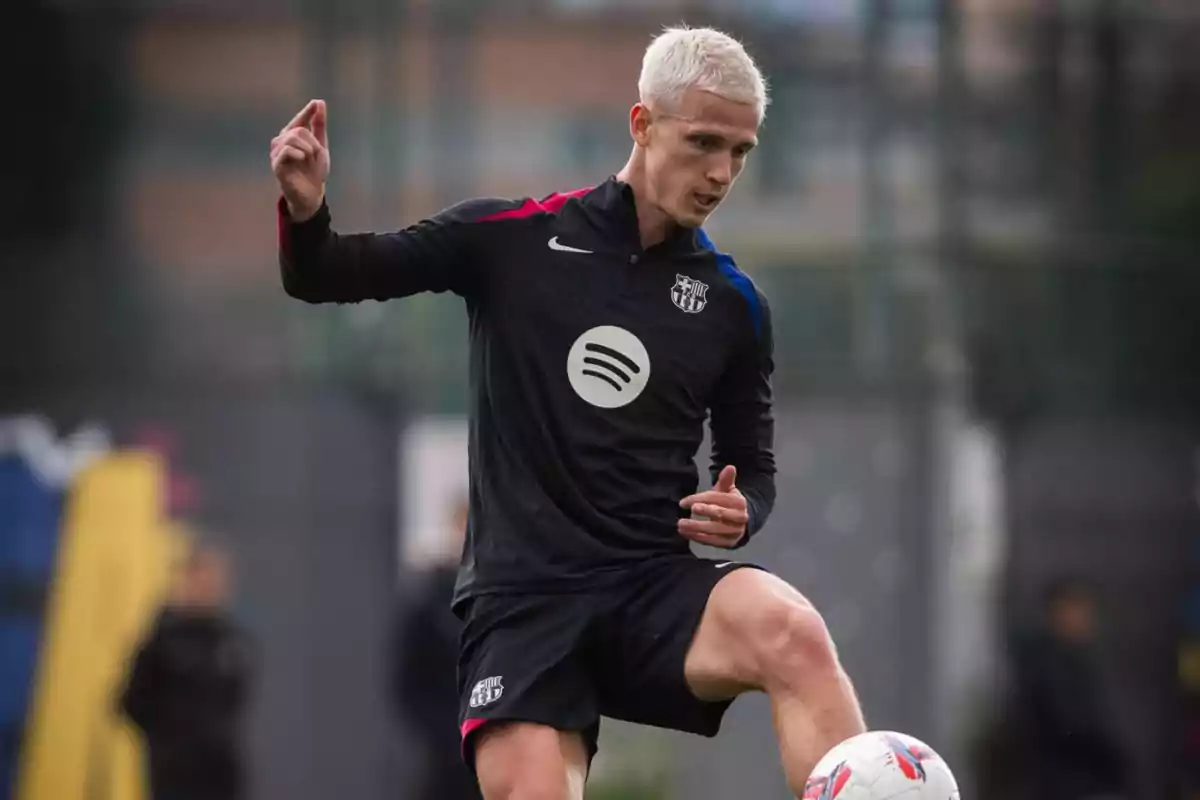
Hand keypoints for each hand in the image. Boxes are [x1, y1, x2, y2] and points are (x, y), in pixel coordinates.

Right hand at [270, 99, 330, 221]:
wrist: (313, 194)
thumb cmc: (314, 171)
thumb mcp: (320, 146)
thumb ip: (318, 125)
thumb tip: (319, 102)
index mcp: (291, 137)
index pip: (298, 120)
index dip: (307, 112)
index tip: (317, 103)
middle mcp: (280, 143)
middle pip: (298, 129)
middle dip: (313, 142)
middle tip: (316, 155)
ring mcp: (277, 154)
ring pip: (292, 138)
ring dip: (308, 148)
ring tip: (310, 160)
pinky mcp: (276, 166)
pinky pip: (286, 151)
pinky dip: (298, 153)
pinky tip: (303, 159)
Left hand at [678, 465, 747, 548]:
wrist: (739, 522)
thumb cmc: (728, 503)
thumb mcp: (727, 490)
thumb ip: (726, 480)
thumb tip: (730, 467)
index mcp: (739, 502)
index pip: (717, 498)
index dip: (700, 499)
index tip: (683, 502)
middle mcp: (740, 517)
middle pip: (719, 514)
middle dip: (703, 512)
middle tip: (688, 512)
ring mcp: (735, 532)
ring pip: (714, 530)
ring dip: (696, 528)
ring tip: (681, 525)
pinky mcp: (729, 543)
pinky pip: (712, 541)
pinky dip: (698, 538)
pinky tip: (686, 533)